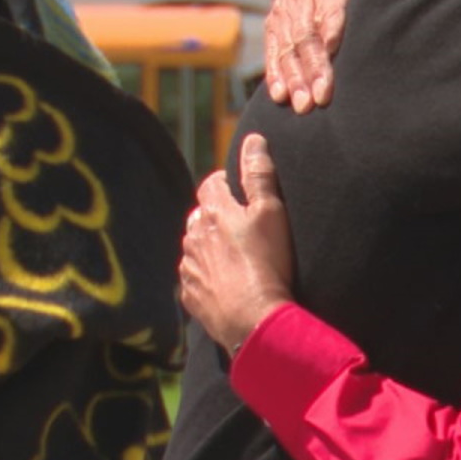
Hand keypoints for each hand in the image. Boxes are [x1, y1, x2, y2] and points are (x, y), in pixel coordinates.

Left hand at [179, 133, 296, 356]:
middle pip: (201, 215)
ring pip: (195, 246)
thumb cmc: (267, 263)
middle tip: (242, 225)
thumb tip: (253, 140)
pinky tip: (226, 282)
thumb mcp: (272, 212)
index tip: (240, 190)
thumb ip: (260, 174)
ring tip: (235, 256)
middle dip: (217, 215)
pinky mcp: (190, 295)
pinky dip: (207, 275)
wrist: (254, 319)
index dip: (226, 182)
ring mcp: (189, 267)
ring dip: (209, 246)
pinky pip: (194, 277)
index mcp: (213, 212)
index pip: (211, 183)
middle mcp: (194, 236)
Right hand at [265, 0, 400, 112]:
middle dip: (314, 66)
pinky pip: (273, 50)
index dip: (331, 27)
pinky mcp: (274, 21)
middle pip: (307, 32)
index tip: (334, 52)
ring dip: (295, 77)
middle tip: (321, 96)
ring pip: (288, 46)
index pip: (331, 4)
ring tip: (304, 104)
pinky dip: (275, 74)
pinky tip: (281, 96)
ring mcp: (286, 7)